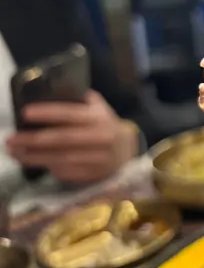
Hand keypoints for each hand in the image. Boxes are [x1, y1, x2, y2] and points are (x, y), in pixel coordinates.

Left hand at [6, 91, 138, 183]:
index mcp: (99, 118)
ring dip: (33, 156)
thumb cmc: (107, 126)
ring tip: (13, 152)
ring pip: (60, 158)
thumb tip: (54, 92)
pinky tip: (33, 162)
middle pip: (61, 139)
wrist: (128, 151)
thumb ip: (82, 101)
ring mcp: (98, 158)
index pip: (70, 114)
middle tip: (10, 139)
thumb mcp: (100, 109)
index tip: (25, 113)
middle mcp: (100, 138)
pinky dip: (48, 167)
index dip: (47, 113)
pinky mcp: (94, 174)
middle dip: (32, 139)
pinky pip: (66, 172)